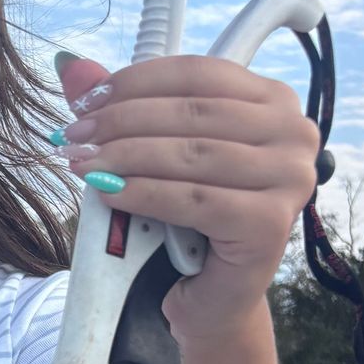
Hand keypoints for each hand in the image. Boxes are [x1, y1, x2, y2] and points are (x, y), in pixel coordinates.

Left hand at [58, 53, 317, 339]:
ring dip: (125, 156)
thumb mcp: (157, 153)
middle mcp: (293, 133)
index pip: (199, 73)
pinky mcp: (271, 224)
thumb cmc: (187, 222)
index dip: (136, 82)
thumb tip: (69, 66)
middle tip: (73, 136)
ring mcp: (290, 178)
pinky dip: (144, 194)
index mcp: (273, 101)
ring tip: (81, 163)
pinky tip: (106, 193)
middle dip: (122, 121)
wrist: (209, 297)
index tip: (85, 102)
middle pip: (193, 112)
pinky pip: (194, 200)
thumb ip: (124, 107)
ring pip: (192, 155)